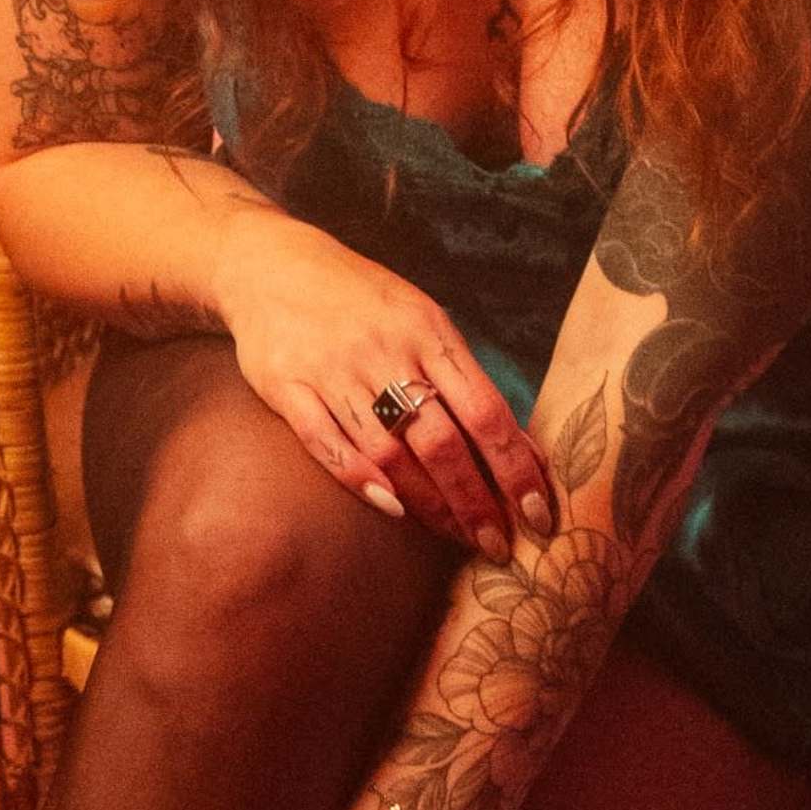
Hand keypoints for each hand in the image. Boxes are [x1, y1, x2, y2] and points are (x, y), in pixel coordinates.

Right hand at [207, 220, 560, 562]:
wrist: (272, 264)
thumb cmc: (362, 301)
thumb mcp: (422, 320)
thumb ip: (463, 378)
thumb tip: (520, 446)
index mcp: (429, 332)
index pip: (486, 411)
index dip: (515, 468)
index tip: (538, 512)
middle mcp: (385, 351)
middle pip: (441, 441)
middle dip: (476, 501)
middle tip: (498, 545)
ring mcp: (334, 370)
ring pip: (389, 452)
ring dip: (428, 504)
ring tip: (455, 536)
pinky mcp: (288, 387)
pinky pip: (327, 444)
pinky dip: (361, 479)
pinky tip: (392, 508)